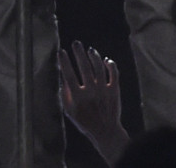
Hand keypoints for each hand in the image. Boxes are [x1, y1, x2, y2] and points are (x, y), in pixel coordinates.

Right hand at [59, 42, 129, 166]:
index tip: (61, 51)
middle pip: (84, 67)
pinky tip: (105, 60)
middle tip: (76, 43)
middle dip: (79, 53)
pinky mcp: (114, 91)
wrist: (106, 132)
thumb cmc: (85, 121)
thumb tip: (62, 75)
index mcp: (78, 98)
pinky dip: (110, 64)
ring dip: (94, 56)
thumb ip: (65, 94)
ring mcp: (104, 91)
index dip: (64, 62)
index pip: (69, 75)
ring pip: (99, 67)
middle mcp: (91, 92)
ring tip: (90, 50)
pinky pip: (114, 73)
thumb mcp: (70, 111)